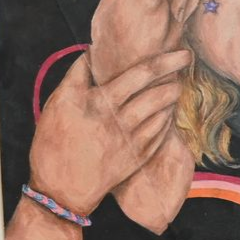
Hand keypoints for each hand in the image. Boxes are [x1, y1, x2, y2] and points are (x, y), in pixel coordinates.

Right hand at [27, 49, 191, 218]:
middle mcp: (112, 117)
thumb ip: (76, 79)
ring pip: (159, 105)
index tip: (169, 48)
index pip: (131, 71)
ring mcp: (127, 137)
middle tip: (186, 56)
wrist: (61, 191)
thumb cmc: (53, 144)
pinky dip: (167, 117)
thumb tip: (92, 52)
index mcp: (92, 102)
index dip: (156, 58)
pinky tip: (169, 111)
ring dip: (172, 91)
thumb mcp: (55, 107)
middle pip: (149, 82)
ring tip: (177, 85)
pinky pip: (161, 130)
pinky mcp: (136, 156)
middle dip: (172, 65)